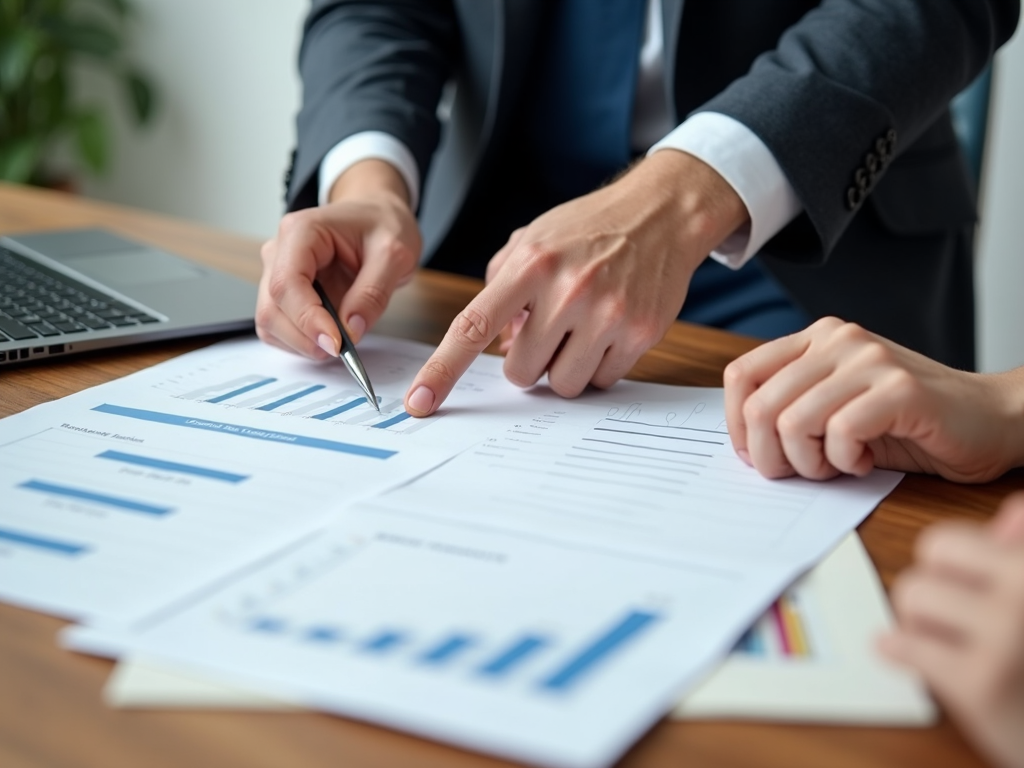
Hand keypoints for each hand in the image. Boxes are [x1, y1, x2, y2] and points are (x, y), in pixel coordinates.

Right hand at [256, 159, 420, 358]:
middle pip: (272, 308)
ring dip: (302, 343)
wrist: (378, 216)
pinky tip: (329, 338)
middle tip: (344, 351)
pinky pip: (279, 327)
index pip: (287, 284)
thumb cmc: (383, 226)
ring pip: (271, 322)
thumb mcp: (394, 254)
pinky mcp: (284, 294)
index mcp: (301, 232)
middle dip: (305, 338)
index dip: (307, 320)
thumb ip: (373, 292)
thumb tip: (352, 331)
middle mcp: (279, 251)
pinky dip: (301, 342)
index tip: (336, 345)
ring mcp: (277, 273)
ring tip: (341, 343)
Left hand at [403, 150, 748, 415]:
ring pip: (563, 383)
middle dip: (529, 361)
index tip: (420, 401)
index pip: (474, 326)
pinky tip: (610, 329)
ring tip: (581, 330)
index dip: (443, 369)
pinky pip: (603, 380)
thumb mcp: (533, 239)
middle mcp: (567, 289)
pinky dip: (600, 364)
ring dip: (565, 367)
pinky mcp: (640, 333)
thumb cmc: (589, 229)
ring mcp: (607, 314)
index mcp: (530, 263)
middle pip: (522, 372)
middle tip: (548, 332)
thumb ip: (501, 287)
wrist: (662, 213)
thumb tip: (495, 343)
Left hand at [723, 317, 1023, 481]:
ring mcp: (869, 360)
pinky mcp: (899, 388)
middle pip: (760, 406)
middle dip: (771, 457)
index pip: (740, 375)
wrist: (988, 421)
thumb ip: (790, 409)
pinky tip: (866, 461)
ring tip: (838, 465)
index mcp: (815, 339)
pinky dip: (846, 462)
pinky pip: (840, 433)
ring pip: (793, 422)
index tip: (758, 455)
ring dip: (810, 463)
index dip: (737, 426)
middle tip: (804, 471)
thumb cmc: (907, 423)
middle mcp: (838, 340)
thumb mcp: (833, 409)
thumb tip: (743, 442)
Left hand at [879, 494, 1023, 767]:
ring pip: (913, 592)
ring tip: (944, 640)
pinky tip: (903, 654)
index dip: (971, 554)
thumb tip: (1008, 516)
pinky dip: (900, 650)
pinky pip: (907, 643)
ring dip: (919, 618)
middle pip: (936, 546)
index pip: (984, 524)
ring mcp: (1006, 635)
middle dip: (938, 575)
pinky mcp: (980, 682)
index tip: (971, 577)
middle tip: (952, 608)